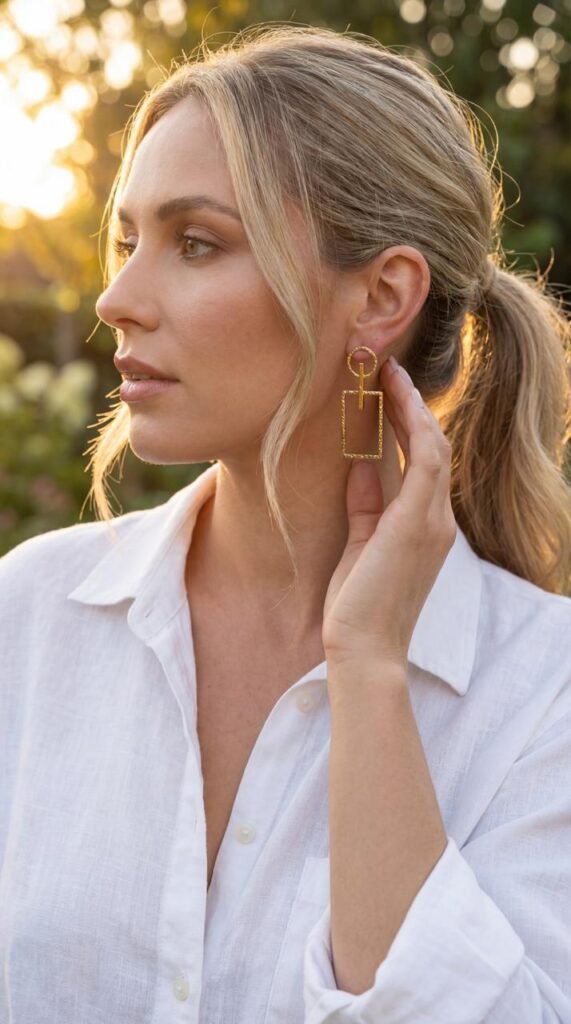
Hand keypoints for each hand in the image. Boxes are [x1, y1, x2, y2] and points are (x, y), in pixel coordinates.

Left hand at [322, 356, 456, 671]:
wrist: (362, 648)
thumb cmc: (358, 605)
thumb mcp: (361, 544)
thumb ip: (367, 504)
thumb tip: (362, 465)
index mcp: (425, 526)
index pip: (426, 462)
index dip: (411, 423)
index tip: (389, 392)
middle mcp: (438, 520)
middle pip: (435, 447)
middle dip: (413, 406)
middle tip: (389, 371)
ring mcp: (433, 522)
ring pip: (435, 447)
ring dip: (414, 408)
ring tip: (391, 375)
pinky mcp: (417, 523)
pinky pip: (426, 461)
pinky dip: (414, 427)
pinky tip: (396, 401)